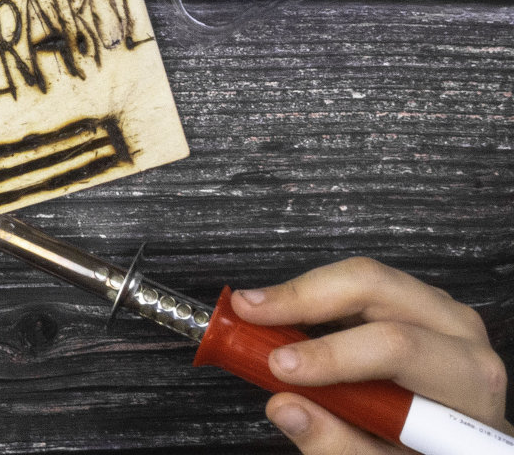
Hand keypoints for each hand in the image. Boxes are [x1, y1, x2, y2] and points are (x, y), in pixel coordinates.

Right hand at [233, 258, 510, 451]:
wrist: (457, 449)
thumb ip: (340, 446)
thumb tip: (285, 407)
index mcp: (466, 380)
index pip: (397, 347)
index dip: (331, 353)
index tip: (277, 366)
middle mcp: (459, 333)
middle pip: (376, 288)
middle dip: (304, 298)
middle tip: (249, 311)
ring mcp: (437, 311)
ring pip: (363, 277)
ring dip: (305, 293)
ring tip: (258, 312)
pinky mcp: (412, 303)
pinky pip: (357, 284)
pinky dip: (314, 296)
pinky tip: (284, 316)